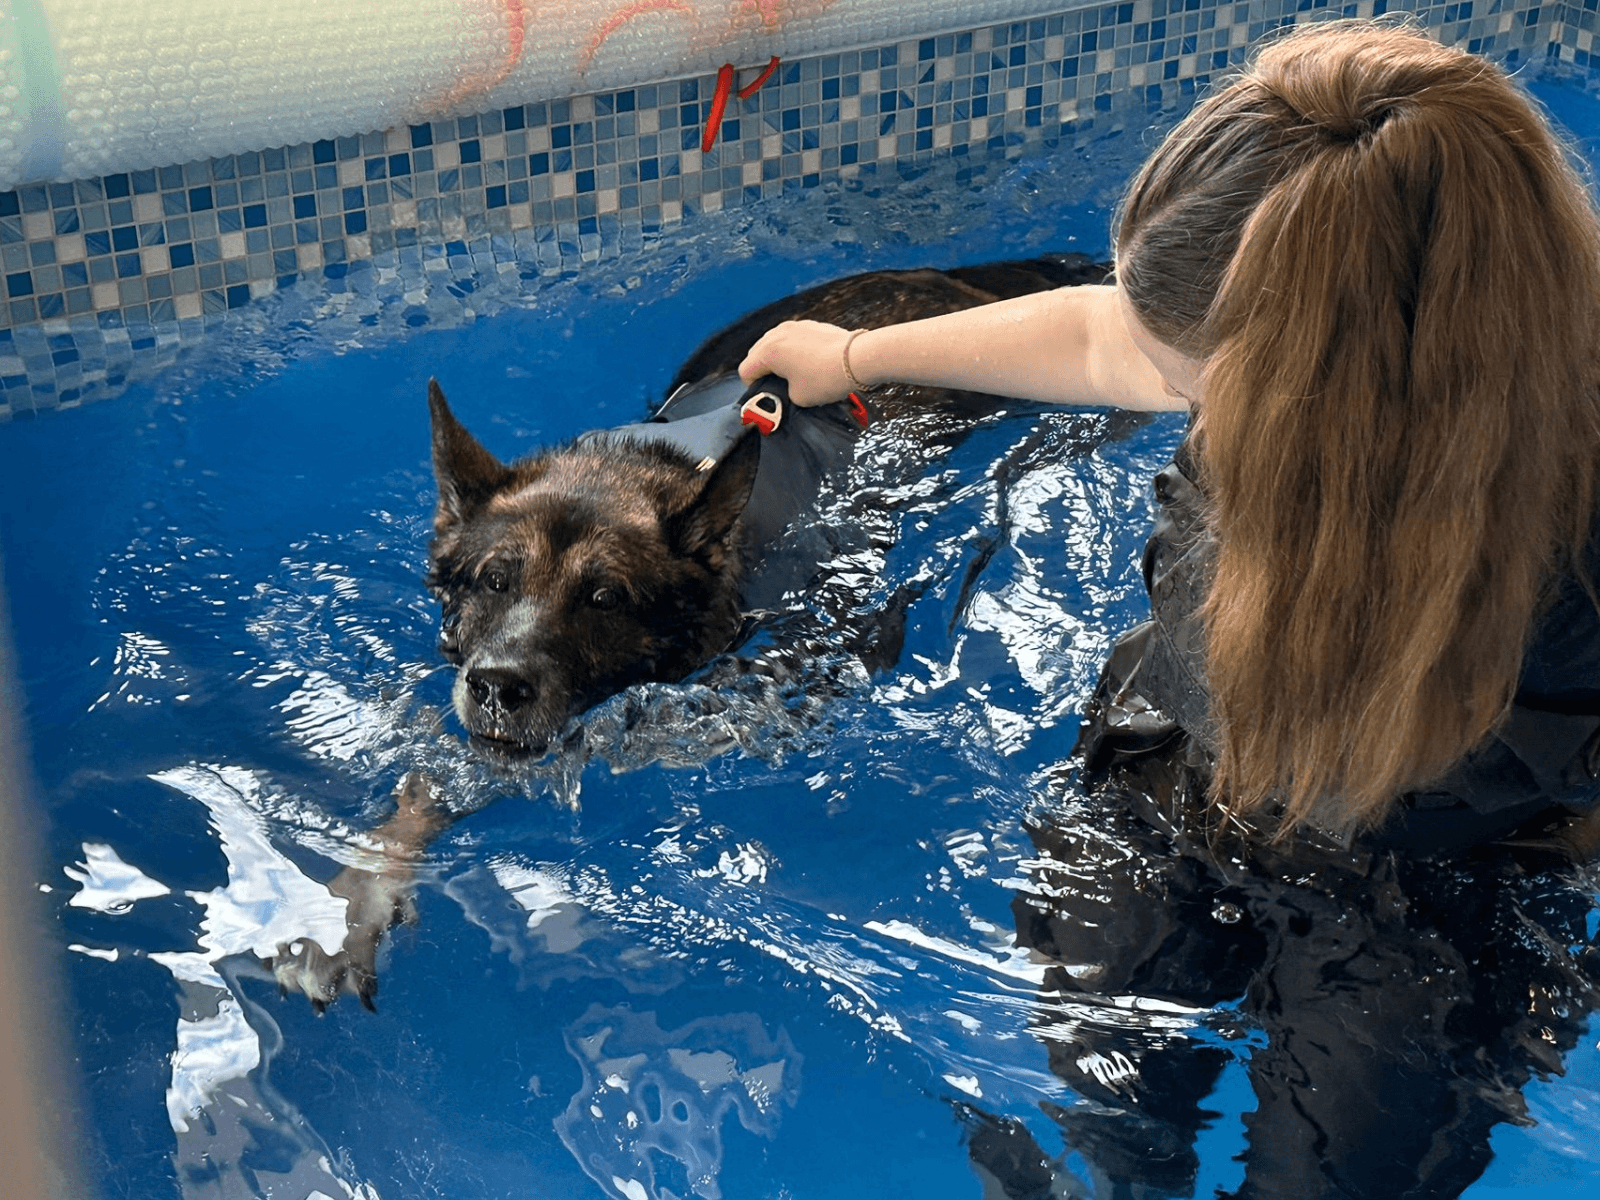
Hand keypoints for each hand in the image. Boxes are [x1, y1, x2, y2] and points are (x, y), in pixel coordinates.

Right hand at [738, 320, 863, 406]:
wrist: (858, 359)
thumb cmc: (827, 378)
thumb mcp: (798, 397)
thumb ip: (784, 393)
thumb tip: (787, 390)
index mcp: (768, 351)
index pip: (746, 370)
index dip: (752, 387)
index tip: (765, 396)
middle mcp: (778, 334)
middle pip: (757, 353)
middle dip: (762, 370)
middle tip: (776, 386)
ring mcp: (796, 326)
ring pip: (774, 342)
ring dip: (777, 357)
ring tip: (792, 374)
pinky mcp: (812, 325)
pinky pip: (793, 338)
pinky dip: (793, 349)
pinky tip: (808, 363)